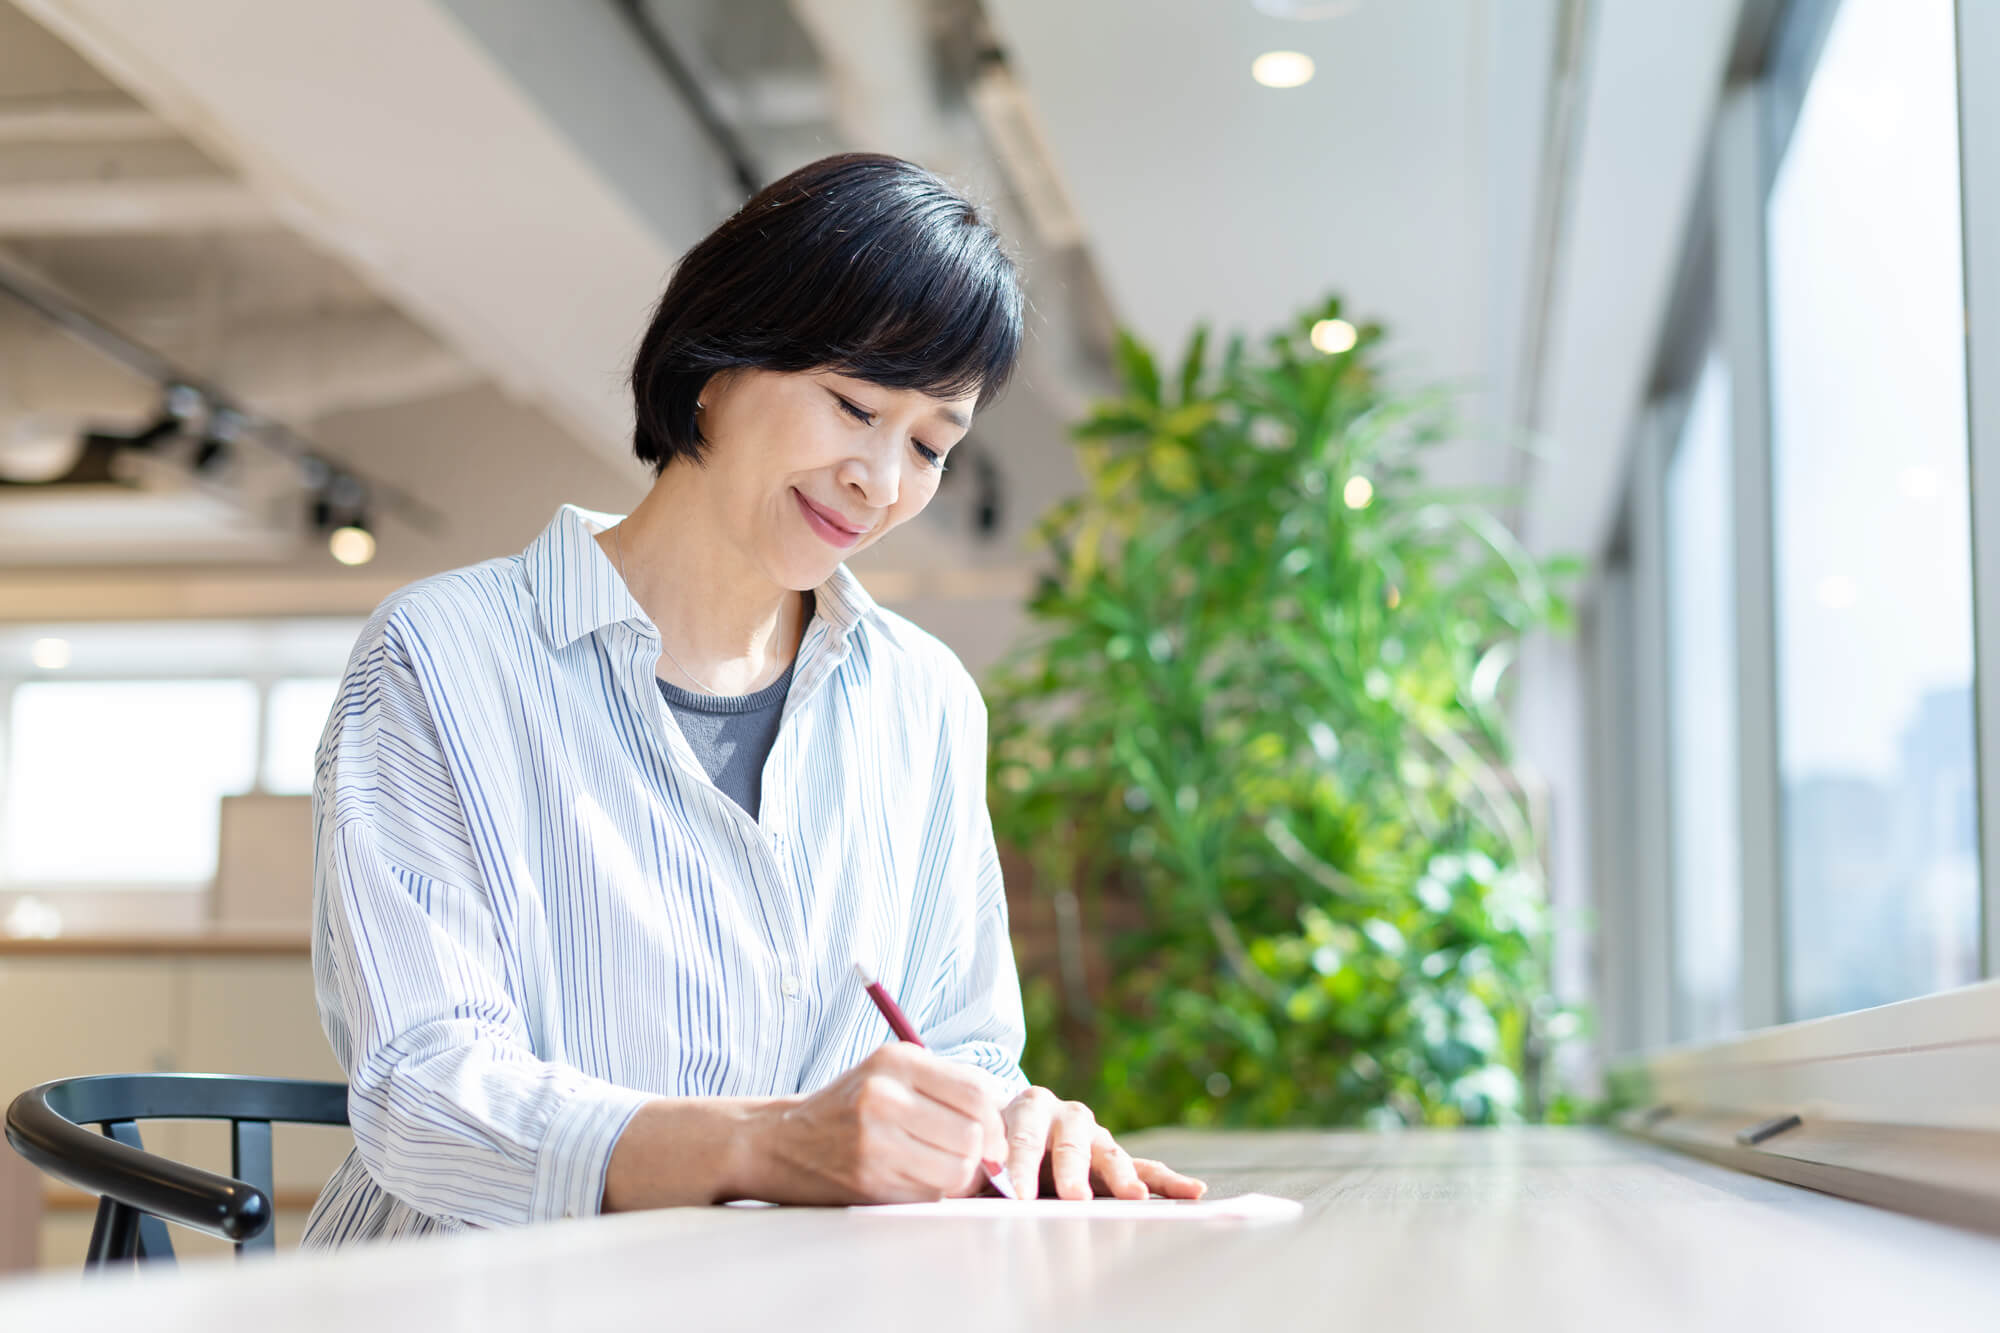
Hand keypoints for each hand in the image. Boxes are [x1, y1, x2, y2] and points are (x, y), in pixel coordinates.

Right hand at [748, 1043, 1008, 1203]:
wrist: (780, 1140)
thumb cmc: (849, 1107)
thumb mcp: (889, 1075)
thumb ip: (945, 1086)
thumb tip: (1006, 1119)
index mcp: (895, 1061)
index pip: (976, 1091)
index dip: (995, 1120)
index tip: (993, 1134)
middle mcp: (884, 1095)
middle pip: (972, 1134)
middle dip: (981, 1152)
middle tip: (973, 1157)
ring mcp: (874, 1140)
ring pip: (957, 1169)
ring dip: (960, 1177)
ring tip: (941, 1168)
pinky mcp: (867, 1179)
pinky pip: (930, 1194)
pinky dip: (935, 1192)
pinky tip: (916, 1179)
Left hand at [996, 1086, 1206, 1200]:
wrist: (1009, 1129)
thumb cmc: (991, 1147)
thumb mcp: (979, 1154)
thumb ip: (975, 1171)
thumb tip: (962, 1189)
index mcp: (1028, 1106)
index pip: (1022, 1136)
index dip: (1018, 1166)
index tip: (1017, 1196)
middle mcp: (1066, 1114)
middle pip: (1071, 1140)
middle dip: (1072, 1169)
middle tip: (1073, 1197)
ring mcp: (1095, 1135)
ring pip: (1110, 1151)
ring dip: (1121, 1175)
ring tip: (1134, 1196)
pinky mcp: (1115, 1159)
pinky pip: (1146, 1168)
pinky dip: (1168, 1180)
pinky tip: (1192, 1192)